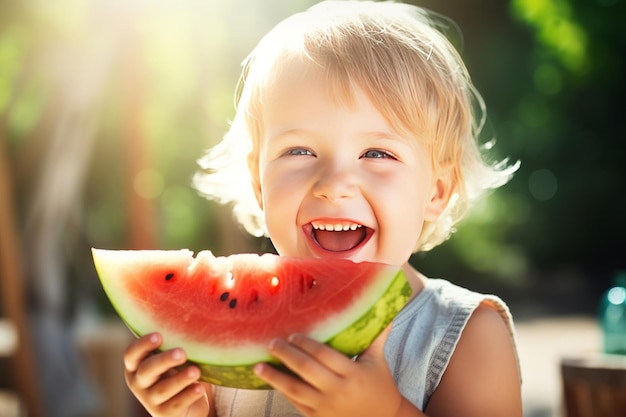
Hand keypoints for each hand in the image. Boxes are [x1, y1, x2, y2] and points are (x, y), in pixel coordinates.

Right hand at [123, 332, 209, 416]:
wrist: (184, 408)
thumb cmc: (176, 374)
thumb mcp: (170, 361)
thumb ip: (172, 345)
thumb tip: (192, 320)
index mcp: (136, 366)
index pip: (131, 355)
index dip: (143, 345)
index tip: (159, 336)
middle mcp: (139, 383)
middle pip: (147, 370)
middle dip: (164, 360)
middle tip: (182, 353)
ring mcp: (149, 400)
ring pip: (163, 389)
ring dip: (180, 379)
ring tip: (196, 371)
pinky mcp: (163, 414)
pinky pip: (176, 404)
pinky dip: (188, 395)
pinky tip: (199, 387)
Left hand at [254, 326, 406, 416]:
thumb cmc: (380, 386)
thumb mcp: (378, 361)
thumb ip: (377, 336)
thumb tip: (386, 307)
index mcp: (353, 373)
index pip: (324, 355)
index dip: (306, 344)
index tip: (292, 335)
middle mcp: (338, 390)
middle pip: (306, 370)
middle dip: (286, 355)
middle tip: (271, 343)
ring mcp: (327, 407)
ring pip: (295, 390)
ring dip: (274, 377)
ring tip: (258, 366)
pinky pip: (296, 403)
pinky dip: (282, 391)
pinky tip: (270, 381)